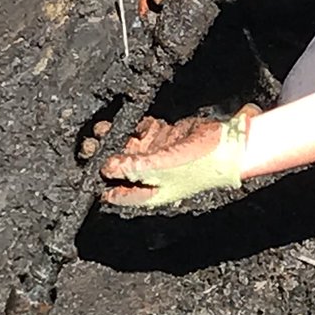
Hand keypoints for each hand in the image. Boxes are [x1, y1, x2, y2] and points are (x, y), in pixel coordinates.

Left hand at [98, 107, 256, 207]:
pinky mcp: (167, 137)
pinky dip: (134, 125)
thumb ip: (131, 167)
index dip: (102, 186)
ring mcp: (160, 155)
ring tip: (100, 128)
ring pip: (130, 146)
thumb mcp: (160, 168)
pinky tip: (122, 121)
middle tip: (89, 146)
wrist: (229, 145)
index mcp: (151, 191)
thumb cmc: (200, 165)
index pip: (120, 193)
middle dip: (104, 155)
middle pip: (121, 167)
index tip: (85, 175)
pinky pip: (144, 131)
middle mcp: (153, 175)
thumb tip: (107, 168)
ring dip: (115, 137)